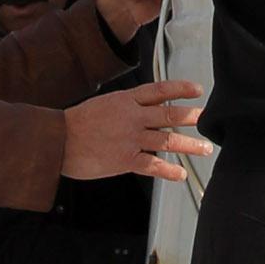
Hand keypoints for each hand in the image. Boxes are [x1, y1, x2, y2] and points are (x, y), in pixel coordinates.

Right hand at [65, 80, 205, 183]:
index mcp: (126, 101)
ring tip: (205, 148)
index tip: (197, 90)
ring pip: (167, 140)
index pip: (159, 90)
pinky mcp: (125, 159)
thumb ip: (126, 107)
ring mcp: (130, 138)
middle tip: (207, 119)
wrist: (57, 140)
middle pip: (169, 114)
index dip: (181, 89)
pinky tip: (179, 174)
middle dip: (191, 117)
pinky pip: (153, 165)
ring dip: (189, 145)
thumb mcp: (104, 104)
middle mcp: (132, 117)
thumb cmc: (77, 123)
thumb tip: (145, 111)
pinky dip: (169, 171)